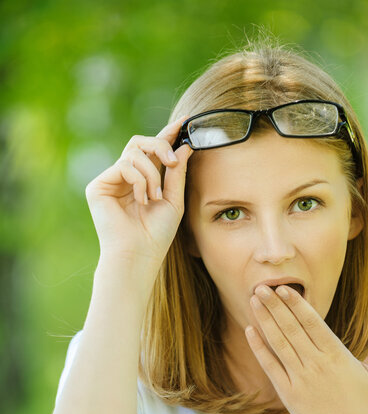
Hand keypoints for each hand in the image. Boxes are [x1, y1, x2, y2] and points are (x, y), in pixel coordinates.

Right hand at [85, 115, 193, 263]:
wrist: (138, 255)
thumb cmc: (156, 235)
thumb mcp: (173, 200)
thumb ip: (177, 173)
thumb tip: (184, 146)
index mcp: (141, 181)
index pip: (153, 151)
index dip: (168, 134)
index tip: (186, 121)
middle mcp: (123, 178)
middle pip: (140, 143)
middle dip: (160, 146)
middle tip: (172, 161)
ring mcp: (109, 181)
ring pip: (134, 153)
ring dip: (152, 174)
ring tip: (155, 197)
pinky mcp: (98, 186)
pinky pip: (123, 165)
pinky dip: (139, 180)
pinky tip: (141, 200)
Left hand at [245, 284, 367, 413]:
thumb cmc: (365, 405)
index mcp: (337, 355)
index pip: (313, 322)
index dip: (297, 304)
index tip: (284, 288)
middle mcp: (316, 364)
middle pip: (291, 328)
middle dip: (275, 306)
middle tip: (261, 286)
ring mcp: (300, 379)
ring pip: (278, 343)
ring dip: (264, 321)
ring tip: (254, 301)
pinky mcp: (288, 394)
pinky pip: (270, 366)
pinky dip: (259, 348)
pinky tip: (249, 331)